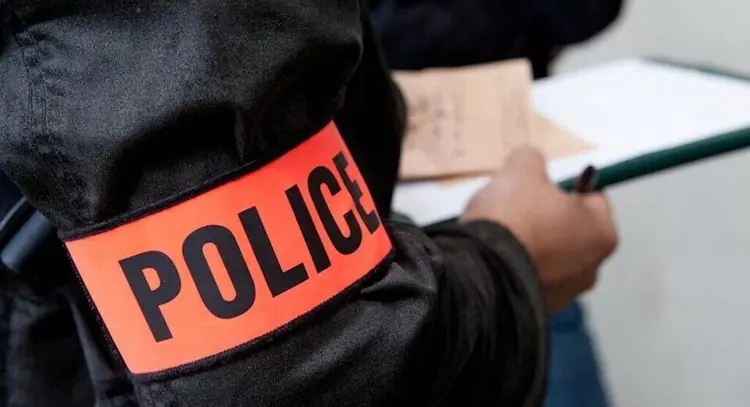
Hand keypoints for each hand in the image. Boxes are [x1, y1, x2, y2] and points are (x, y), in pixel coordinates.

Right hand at [460, 147, 617, 310]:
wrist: (480, 273)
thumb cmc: (514, 217)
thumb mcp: (521, 169)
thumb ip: (532, 160)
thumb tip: (530, 164)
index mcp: (603, 233)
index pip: (592, 197)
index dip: (564, 186)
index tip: (539, 185)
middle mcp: (591, 269)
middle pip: (570, 230)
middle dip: (547, 218)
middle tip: (516, 207)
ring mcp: (562, 295)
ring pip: (548, 257)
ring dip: (530, 245)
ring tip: (500, 234)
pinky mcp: (534, 310)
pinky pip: (527, 277)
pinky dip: (515, 266)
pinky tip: (493, 256)